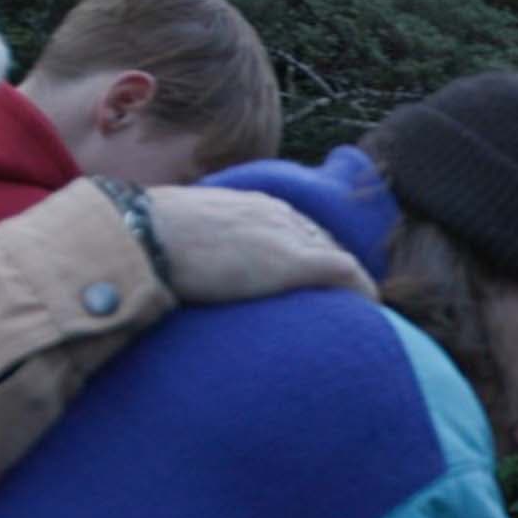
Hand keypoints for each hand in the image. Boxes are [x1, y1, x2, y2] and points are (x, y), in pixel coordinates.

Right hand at [143, 186, 371, 306]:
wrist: (145, 235)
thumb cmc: (146, 240)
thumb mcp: (177, 237)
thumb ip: (192, 248)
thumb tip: (176, 270)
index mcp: (250, 205)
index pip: (296, 227)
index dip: (310, 254)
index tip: (316, 281)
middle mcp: (277, 214)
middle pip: (322, 240)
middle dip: (335, 269)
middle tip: (345, 301)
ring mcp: (287, 235)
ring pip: (337, 256)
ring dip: (348, 285)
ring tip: (358, 312)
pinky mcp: (294, 261)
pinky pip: (345, 273)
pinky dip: (361, 290)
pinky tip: (371, 309)